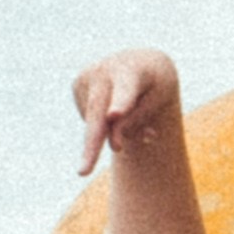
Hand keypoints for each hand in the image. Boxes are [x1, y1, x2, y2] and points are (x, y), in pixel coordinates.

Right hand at [74, 45, 181, 174]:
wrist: (141, 61)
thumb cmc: (154, 83)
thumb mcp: (156, 101)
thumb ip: (136, 122)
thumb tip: (113, 145)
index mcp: (133, 71)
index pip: (126, 90)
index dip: (120, 104)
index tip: (114, 116)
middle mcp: (105, 70)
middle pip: (98, 115)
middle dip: (92, 145)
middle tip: (83, 172)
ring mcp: (87, 76)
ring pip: (95, 122)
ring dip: (111, 130)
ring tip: (126, 110)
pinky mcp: (77, 85)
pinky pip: (91, 118)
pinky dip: (102, 120)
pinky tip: (111, 103)